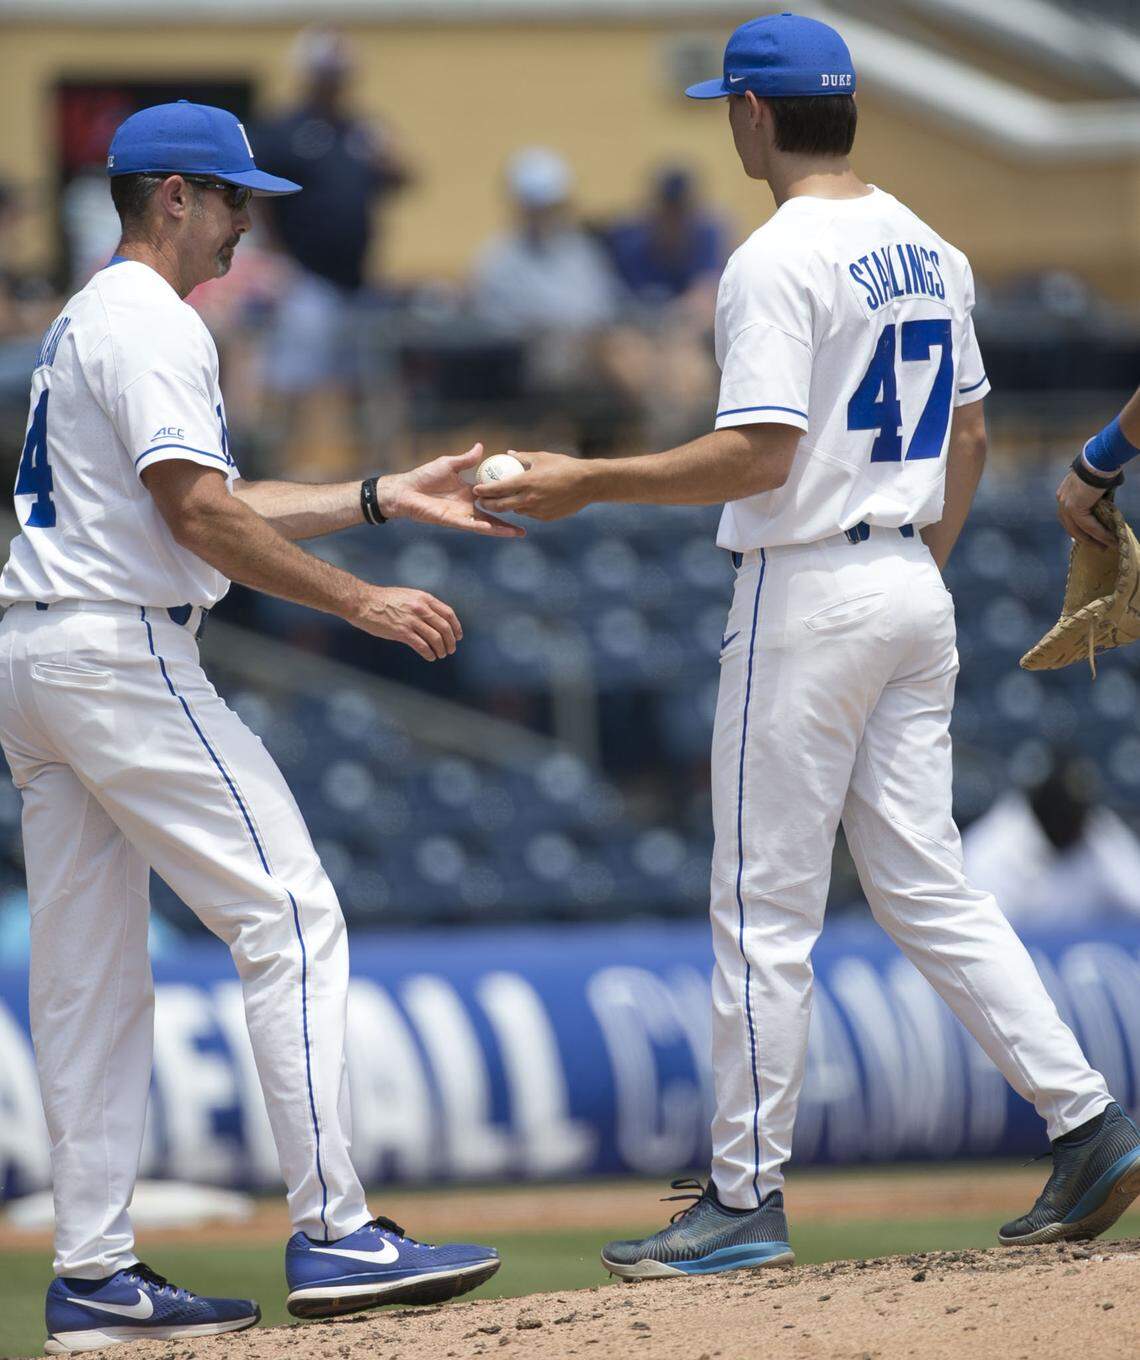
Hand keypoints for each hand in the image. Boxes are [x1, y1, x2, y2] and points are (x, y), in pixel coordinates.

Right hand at [347, 585, 461, 660]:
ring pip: (436, 638)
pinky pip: (422, 646)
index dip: (456, 627)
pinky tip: (430, 657)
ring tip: (440, 655)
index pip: (448, 613)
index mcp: (424, 598)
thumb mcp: (408, 596)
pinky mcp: (402, 632)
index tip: (458, 636)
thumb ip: (422, 605)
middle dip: (451, 641)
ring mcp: (411, 620)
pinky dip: (429, 654)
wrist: (362, 602)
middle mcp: (420, 608)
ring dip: (441, 649)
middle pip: (445, 628)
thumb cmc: (383, 600)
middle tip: (450, 650)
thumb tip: (434, 618)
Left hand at [379, 444, 524, 537]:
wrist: (406, 489)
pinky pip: (473, 526)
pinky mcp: (454, 521)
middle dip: (510, 520)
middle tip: (528, 522)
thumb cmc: (424, 476)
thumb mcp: (449, 464)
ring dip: (503, 529)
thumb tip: (481, 446)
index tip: (522, 497)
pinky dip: (487, 528)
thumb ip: (466, 459)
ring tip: (520, 533)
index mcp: (469, 493)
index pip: (492, 497)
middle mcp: (468, 506)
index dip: (506, 498)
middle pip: (494, 515)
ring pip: (487, 524)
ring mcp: (462, 515)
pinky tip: (499, 530)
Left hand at [472, 450, 593, 520]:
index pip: (498, 488)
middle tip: (481, 501)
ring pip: (515, 510)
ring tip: (499, 502)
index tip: (476, 488)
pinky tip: (522, 503)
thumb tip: (509, 454)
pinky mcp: (545, 517)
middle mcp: (529, 499)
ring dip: (506, 507)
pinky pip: (530, 513)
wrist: (588, 483)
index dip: (484, 489)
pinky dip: (524, 508)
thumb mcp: (542, 457)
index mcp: (526, 482)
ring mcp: (537, 510)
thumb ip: (523, 457)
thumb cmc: (565, 466)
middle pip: (501, 505)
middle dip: (487, 504)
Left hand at [1056, 468, 1114, 547]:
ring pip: (1078, 529)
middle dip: (1084, 538)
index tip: (1090, 538)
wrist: (1100, 461)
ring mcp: (1066, 504)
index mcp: (1064, 494)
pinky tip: (1108, 539)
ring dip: (1092, 540)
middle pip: (1070, 526)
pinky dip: (1099, 534)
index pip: (1068, 517)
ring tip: (1104, 547)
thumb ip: (1095, 500)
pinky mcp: (1074, 508)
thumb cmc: (1101, 468)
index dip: (1078, 529)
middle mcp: (1061, 500)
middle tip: (1098, 547)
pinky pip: (1087, 526)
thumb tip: (1105, 509)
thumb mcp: (1095, 487)